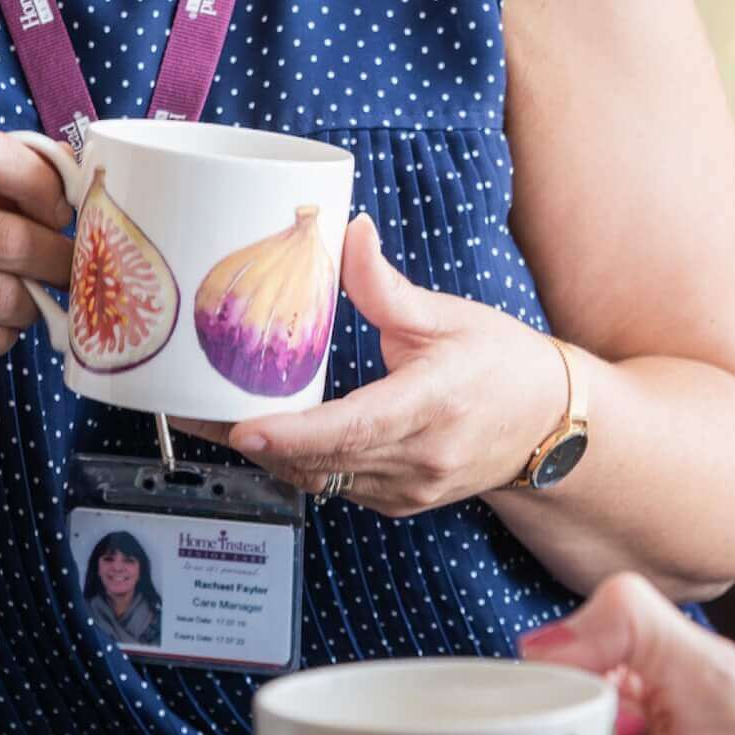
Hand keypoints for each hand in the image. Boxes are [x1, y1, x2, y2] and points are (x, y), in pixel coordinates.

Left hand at [178, 212, 569, 515]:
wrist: (548, 424)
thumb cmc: (502, 363)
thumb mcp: (448, 316)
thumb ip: (386, 284)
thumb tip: (347, 232)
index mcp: (434, 403)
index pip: (356, 428)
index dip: (294, 433)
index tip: (242, 427)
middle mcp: (420, 458)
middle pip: (319, 459)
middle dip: (247, 438)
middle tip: (185, 406)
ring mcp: (408, 489)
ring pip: (319, 478)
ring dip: (264, 453)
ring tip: (204, 416)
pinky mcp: (397, 502)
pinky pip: (334, 485)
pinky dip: (296, 461)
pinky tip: (264, 432)